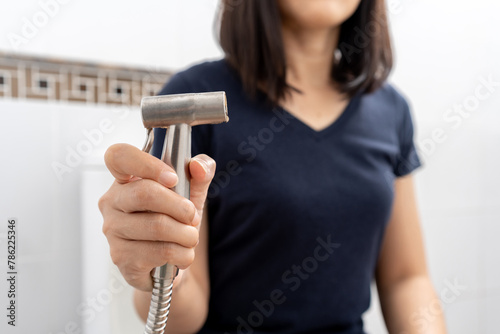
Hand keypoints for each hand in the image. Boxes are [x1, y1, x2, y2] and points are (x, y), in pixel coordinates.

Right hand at [98, 143, 215, 290]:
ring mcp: (113, 230)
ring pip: (157, 226)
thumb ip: (201, 173)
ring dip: (186, 234)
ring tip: (190, 237)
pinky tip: (182, 255)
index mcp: (126, 178)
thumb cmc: (174, 222)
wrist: (168, 264)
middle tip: (192, 216)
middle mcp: (112, 201)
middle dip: (181, 206)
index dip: (147, 164)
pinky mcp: (121, 257)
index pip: (119, 156)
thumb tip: (199, 167)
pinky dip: (183, 254)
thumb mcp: (191, 193)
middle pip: (145, 193)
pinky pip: (161, 251)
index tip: (173, 178)